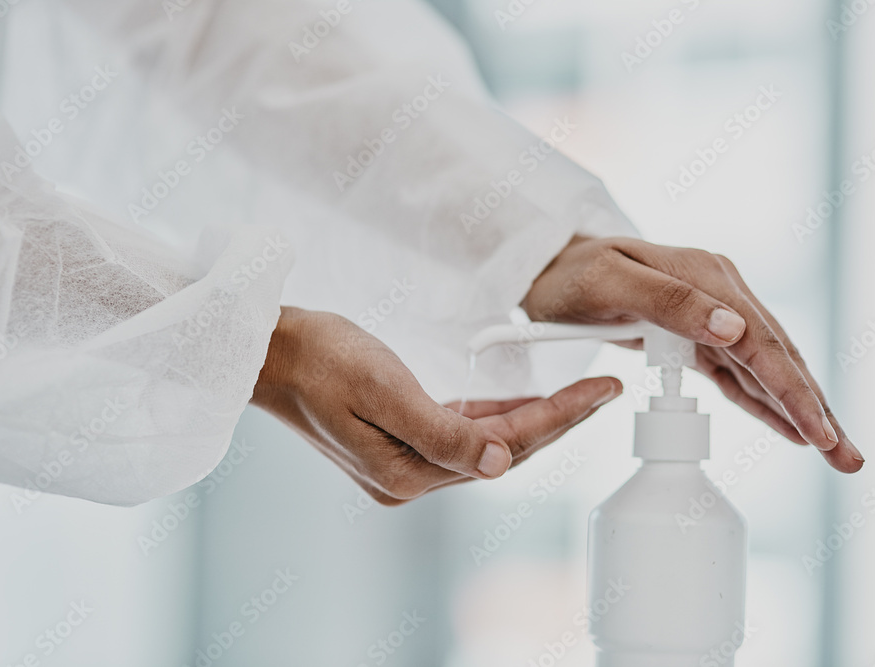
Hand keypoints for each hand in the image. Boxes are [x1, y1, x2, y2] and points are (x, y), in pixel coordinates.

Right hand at [251, 307, 621, 503]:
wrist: (271, 353)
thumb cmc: (320, 359)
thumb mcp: (383, 387)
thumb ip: (444, 430)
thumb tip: (501, 464)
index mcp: (407, 471)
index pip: (504, 446)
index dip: (559, 416)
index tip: (602, 391)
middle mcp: (408, 478)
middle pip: (502, 452)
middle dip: (557, 420)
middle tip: (604, 391)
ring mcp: (401, 465)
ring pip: (486, 445)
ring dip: (530, 421)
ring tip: (576, 396)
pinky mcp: (396, 446)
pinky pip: (461, 434)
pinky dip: (494, 419)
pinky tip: (517, 406)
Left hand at [521, 235, 863, 472]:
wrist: (549, 268)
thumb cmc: (571, 274)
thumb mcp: (608, 283)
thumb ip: (668, 301)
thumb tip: (733, 328)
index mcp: (706, 276)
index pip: (760, 341)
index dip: (792, 389)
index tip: (819, 431)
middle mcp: (719, 293)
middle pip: (777, 356)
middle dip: (814, 408)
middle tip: (848, 457)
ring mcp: (712, 314)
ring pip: (765, 369)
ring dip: (799, 410)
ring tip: (835, 452)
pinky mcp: (697, 336)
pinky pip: (737, 375)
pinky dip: (764, 403)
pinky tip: (789, 428)